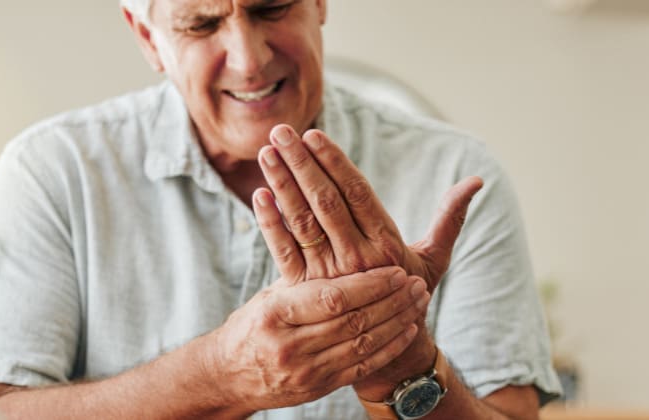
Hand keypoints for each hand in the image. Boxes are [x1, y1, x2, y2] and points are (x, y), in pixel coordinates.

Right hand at [207, 266, 430, 411]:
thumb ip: (304, 275)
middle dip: (391, 301)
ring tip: (418, 301)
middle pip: (353, 321)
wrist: (230, 375)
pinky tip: (406, 329)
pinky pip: (361, 367)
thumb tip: (334, 231)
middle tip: (415, 283)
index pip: (332, 298)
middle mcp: (290, 344)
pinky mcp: (317, 388)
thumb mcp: (271, 296)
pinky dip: (389, 348)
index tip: (395, 270)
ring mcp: (305, 371)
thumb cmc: (254, 324)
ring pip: (363, 345)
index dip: (369, 285)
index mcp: (277, 312)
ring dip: (396, 321)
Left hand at [253, 125, 482, 292]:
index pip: (356, 194)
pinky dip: (271, 224)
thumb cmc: (412, 295)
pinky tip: (259, 197)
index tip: (315, 136)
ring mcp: (330, 275)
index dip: (335, 163)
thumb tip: (477, 181)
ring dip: (283, 185)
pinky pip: (285, 253)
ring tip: (266, 153)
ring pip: (302, 223)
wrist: (389, 353)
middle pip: (325, 203)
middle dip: (302, 165)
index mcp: (387, 244)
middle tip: (281, 132)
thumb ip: (450, 217)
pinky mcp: (307, 291)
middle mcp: (357, 258)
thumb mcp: (435, 257)